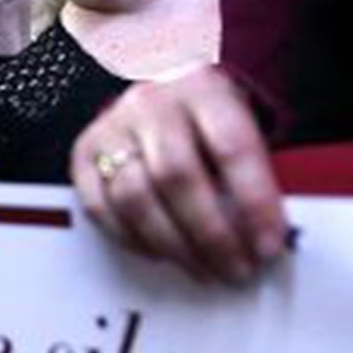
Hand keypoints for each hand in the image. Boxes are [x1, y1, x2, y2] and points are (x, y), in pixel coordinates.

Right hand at [69, 67, 287, 284]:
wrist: (156, 82)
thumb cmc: (207, 117)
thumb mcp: (239, 122)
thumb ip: (252, 171)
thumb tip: (267, 235)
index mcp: (203, 88)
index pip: (231, 147)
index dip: (254, 202)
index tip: (268, 246)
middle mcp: (152, 103)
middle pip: (177, 176)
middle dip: (212, 234)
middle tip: (237, 270)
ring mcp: (113, 127)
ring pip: (136, 197)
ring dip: (173, 245)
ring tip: (204, 271)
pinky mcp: (84, 153)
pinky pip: (101, 208)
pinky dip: (133, 240)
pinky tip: (162, 255)